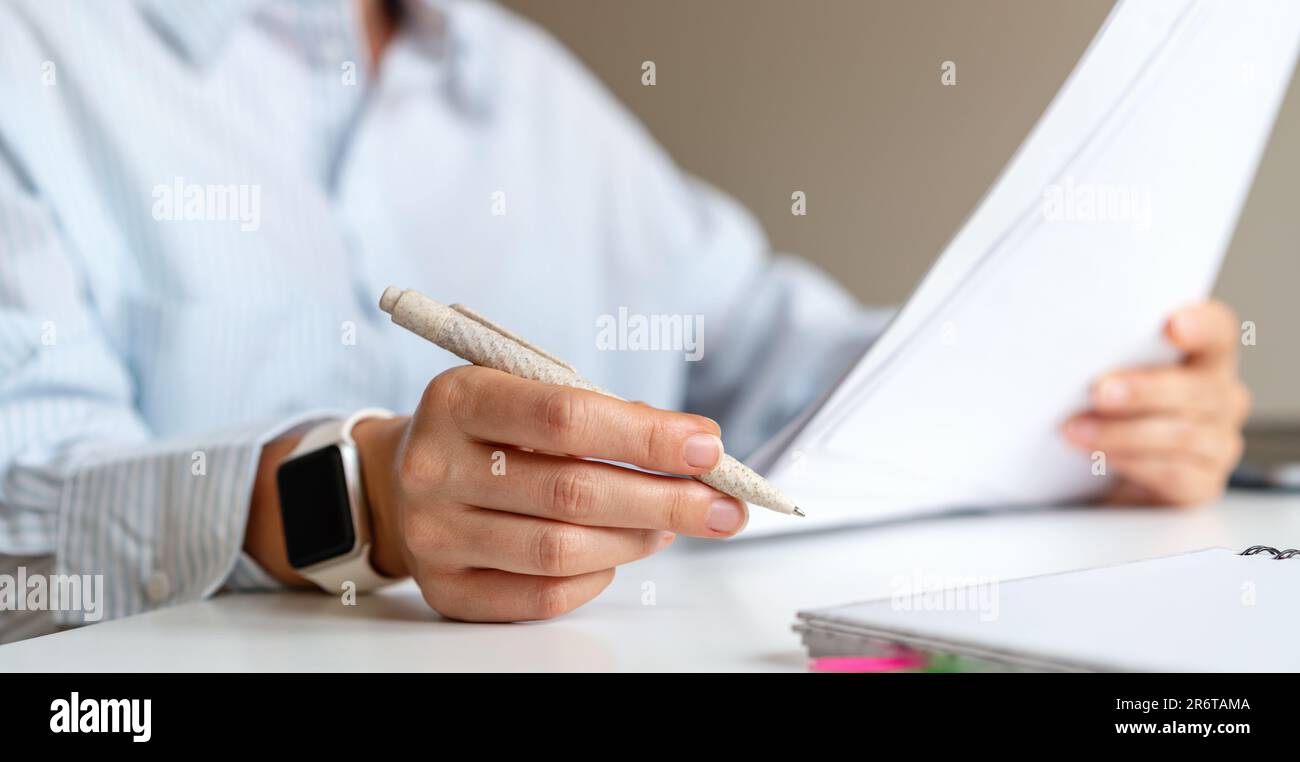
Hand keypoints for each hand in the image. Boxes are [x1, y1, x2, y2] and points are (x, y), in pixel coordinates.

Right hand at [351, 366, 747, 621]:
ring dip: (635, 538)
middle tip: (723, 505)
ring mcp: (434, 534)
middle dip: (664, 499)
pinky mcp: (446, 588)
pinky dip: (596, 576)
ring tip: (670, 524)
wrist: (403, 477)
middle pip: (572, 492)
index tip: (707, 450)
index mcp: (459, 400)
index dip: (646, 437)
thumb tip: (699, 447)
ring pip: (561, 550)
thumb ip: (608, 414)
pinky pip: (541, 595)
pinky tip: (616, 552)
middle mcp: (435, 468)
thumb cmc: (488, 430)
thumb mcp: (528, 393)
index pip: (566, 418)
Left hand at [1062, 300, 1250, 505]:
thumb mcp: (1109, 376)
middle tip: (1098, 392)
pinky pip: (1174, 474)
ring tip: (1075, 429)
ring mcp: (1218, 444)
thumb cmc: (1108, 410)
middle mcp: (1221, 398)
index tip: (1172, 324)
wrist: (1106, 476)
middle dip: (1144, 390)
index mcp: (1205, 359)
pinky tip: (1101, 457)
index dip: (1202, 326)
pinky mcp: (1202, 485)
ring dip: (1121, 432)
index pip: (1218, 332)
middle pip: (1198, 389)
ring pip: (1183, 435)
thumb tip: (1066, 345)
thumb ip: (1108, 358)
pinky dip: (1132, 463)